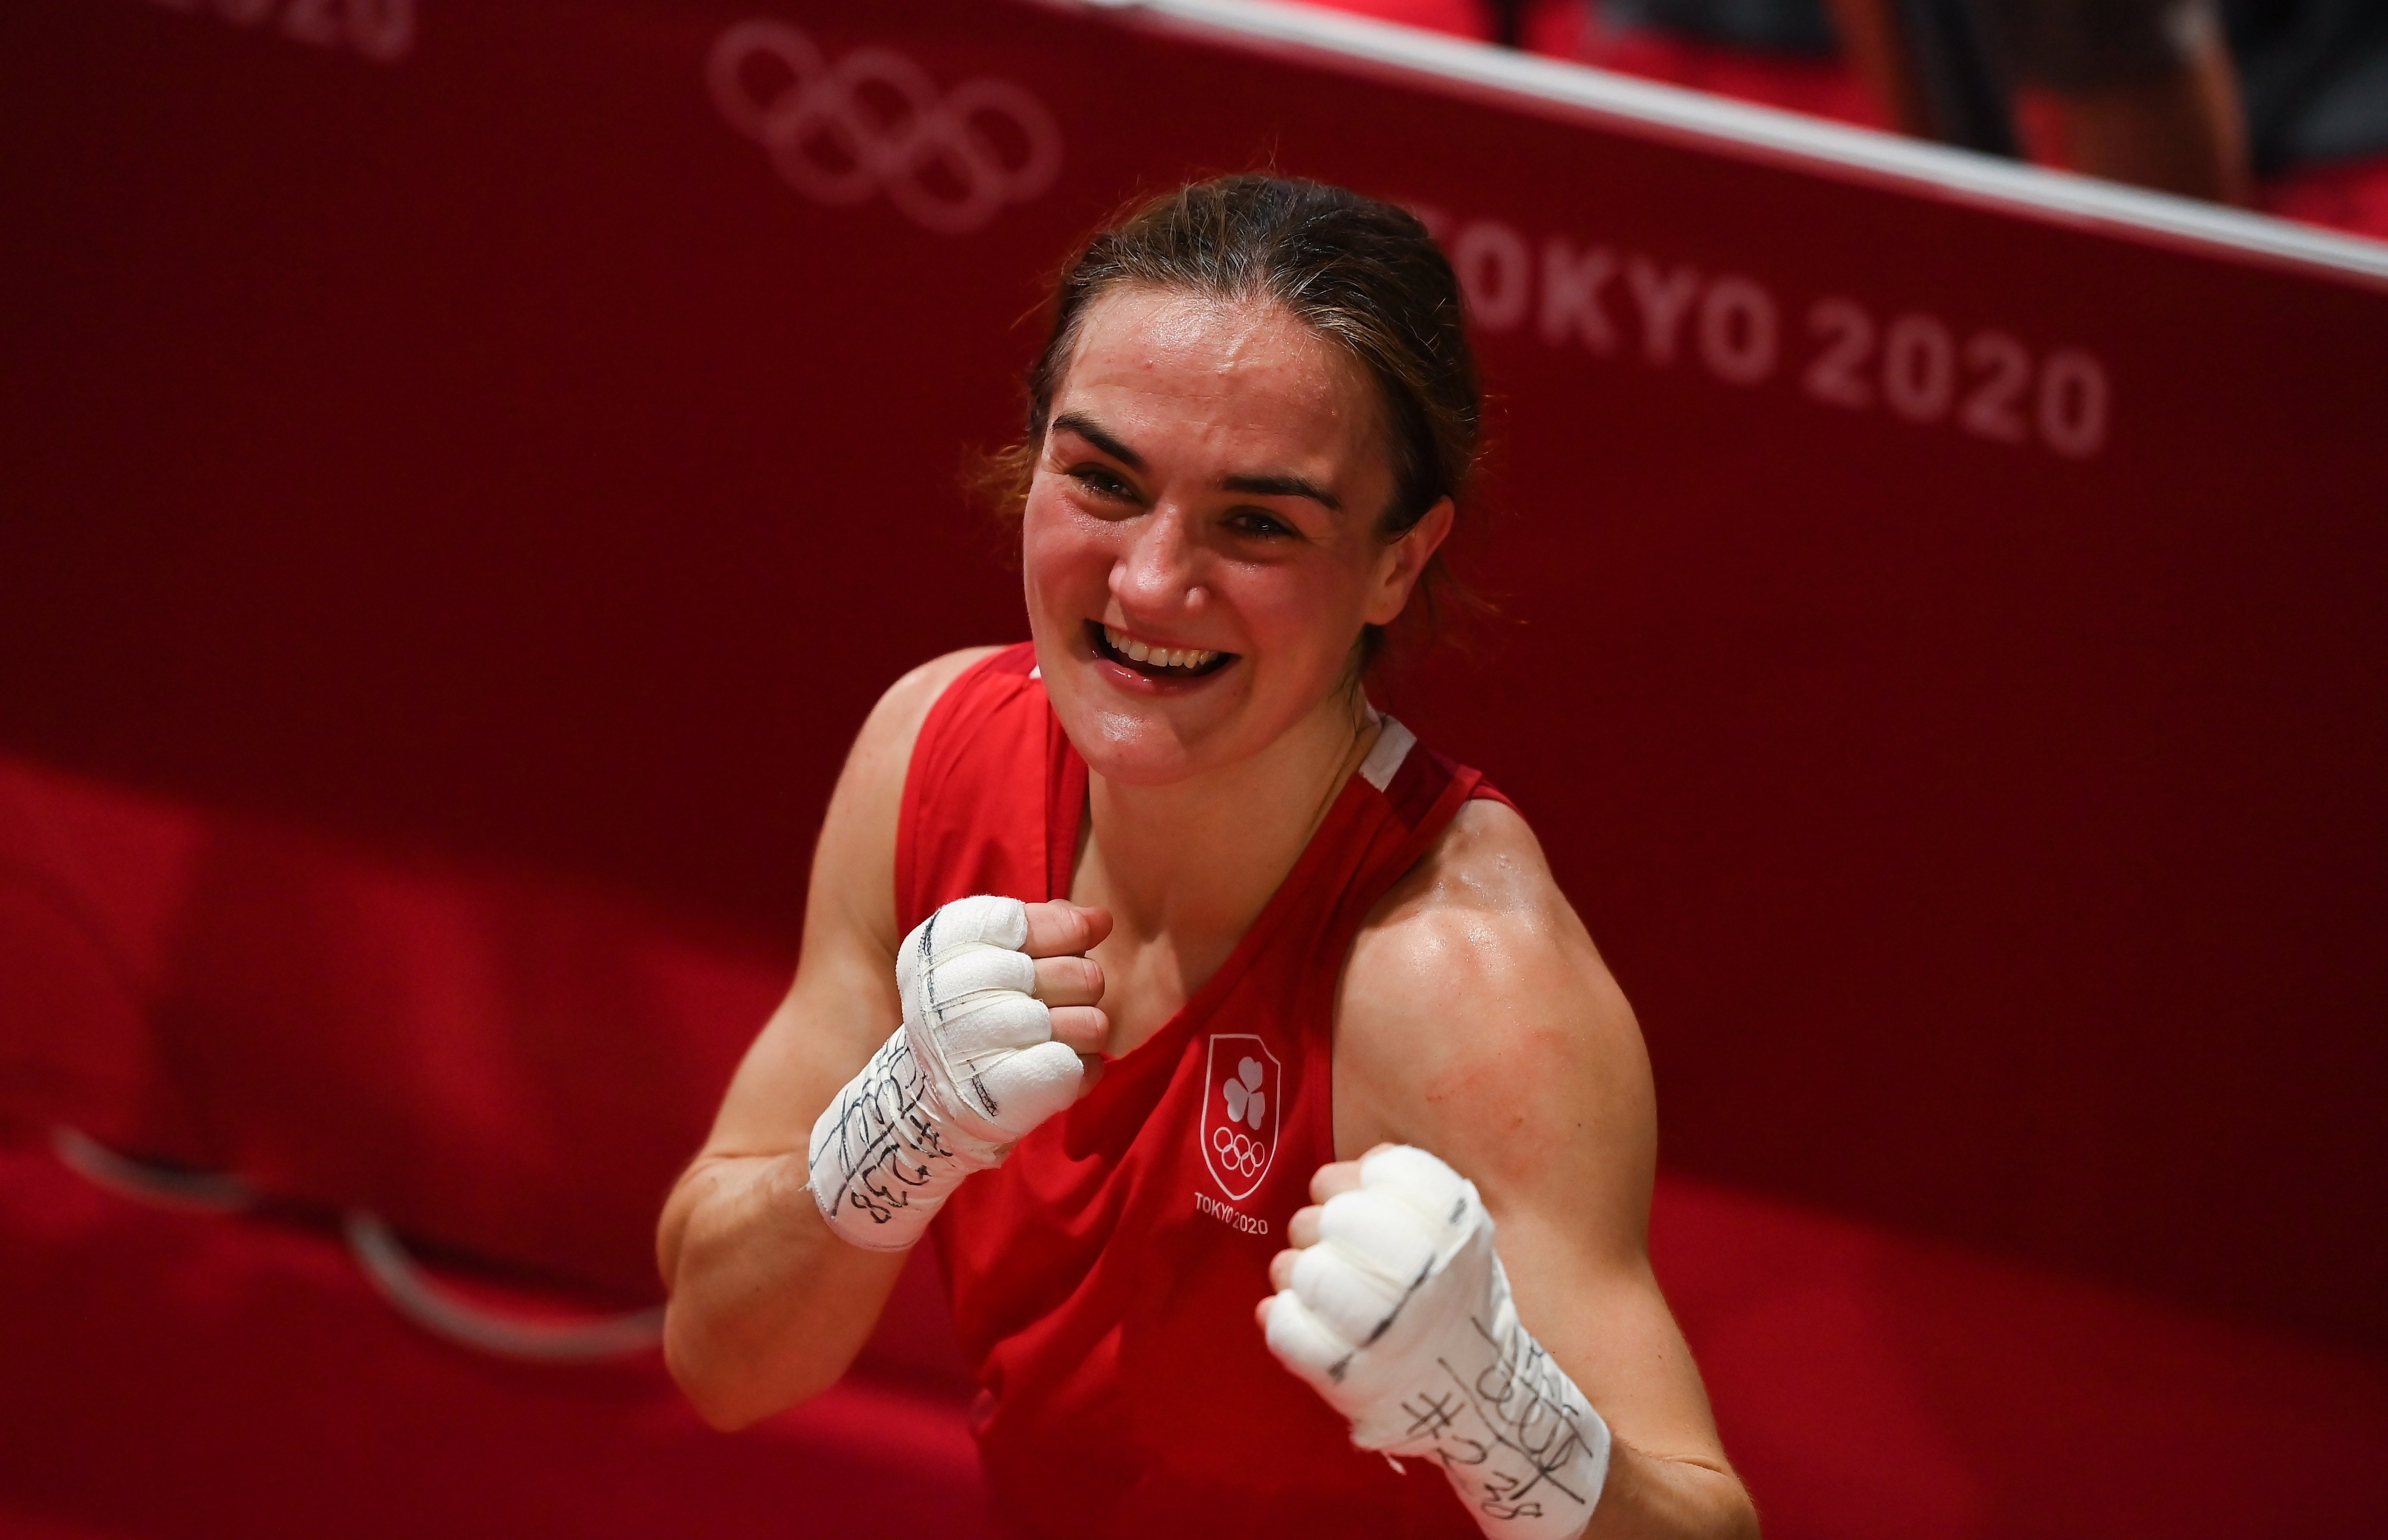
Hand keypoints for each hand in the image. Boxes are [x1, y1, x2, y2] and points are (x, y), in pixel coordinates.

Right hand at [809, 895, 1110, 1250]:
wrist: (929, 1099)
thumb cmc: (973, 1012)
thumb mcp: (990, 954)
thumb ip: (1043, 926)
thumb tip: (1100, 919)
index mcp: (940, 948)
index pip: (1026, 922)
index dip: (1063, 931)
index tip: (1057, 948)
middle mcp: (952, 996)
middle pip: (1078, 973)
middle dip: (1082, 984)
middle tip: (1057, 998)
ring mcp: (978, 1049)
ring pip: (1091, 1024)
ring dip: (1087, 1029)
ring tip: (1058, 1036)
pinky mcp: (1006, 1096)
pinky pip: (1081, 1070)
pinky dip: (1082, 1069)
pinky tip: (1054, 1067)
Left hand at [1256, 1145, 1611, 1538]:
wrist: (1478, 1399)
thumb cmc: (1456, 1305)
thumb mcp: (1464, 1238)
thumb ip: (1421, 1195)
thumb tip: (1369, 1160)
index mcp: (1454, 1236)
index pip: (1385, 1176)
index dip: (1351, 1180)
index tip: (1352, 1199)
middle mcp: (1422, 1277)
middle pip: (1331, 1218)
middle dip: (1320, 1224)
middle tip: (1330, 1244)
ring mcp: (1382, 1332)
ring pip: (1298, 1269)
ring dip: (1293, 1270)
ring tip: (1312, 1286)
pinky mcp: (1347, 1379)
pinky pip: (1284, 1328)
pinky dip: (1280, 1317)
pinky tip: (1293, 1318)